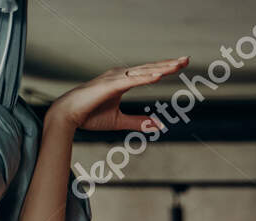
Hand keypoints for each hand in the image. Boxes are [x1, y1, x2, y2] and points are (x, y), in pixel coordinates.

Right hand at [47, 57, 189, 132]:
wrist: (69, 116)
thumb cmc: (90, 116)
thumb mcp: (119, 121)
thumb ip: (139, 122)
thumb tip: (159, 126)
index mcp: (122, 81)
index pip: (148, 72)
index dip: (165, 68)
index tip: (181, 64)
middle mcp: (120, 76)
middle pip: (149, 68)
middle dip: (169, 64)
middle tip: (187, 59)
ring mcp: (115, 79)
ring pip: (143, 71)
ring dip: (161, 68)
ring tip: (178, 65)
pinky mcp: (110, 86)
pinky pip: (132, 81)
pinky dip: (146, 78)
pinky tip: (159, 75)